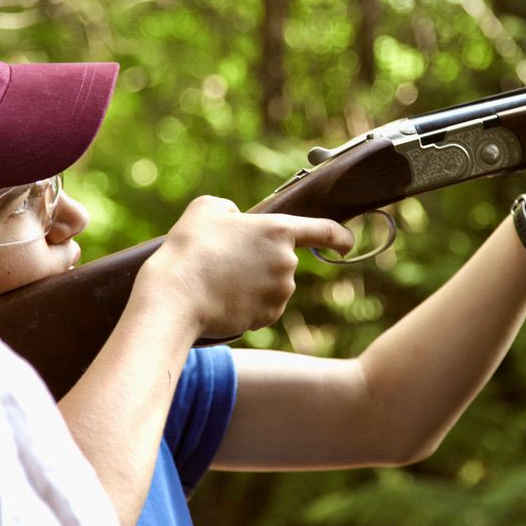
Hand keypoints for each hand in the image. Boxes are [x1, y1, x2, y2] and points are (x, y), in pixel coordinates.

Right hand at [133, 196, 353, 338]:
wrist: (177, 295)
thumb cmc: (190, 247)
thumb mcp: (207, 208)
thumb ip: (231, 210)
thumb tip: (236, 220)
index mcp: (279, 230)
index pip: (325, 231)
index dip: (340, 236)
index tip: (348, 243)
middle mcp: (287, 263)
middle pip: (283, 261)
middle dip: (261, 261)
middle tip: (226, 259)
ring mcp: (280, 293)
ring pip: (272, 286)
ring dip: (253, 283)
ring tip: (219, 279)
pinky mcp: (267, 317)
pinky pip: (262, 308)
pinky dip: (247, 304)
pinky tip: (223, 299)